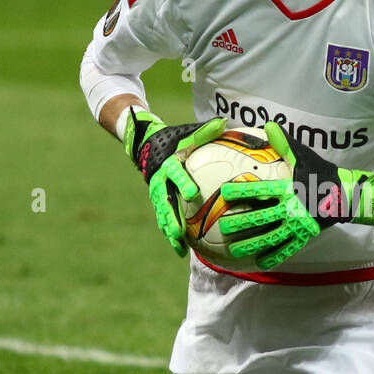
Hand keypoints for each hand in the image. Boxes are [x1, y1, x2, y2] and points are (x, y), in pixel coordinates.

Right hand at [121, 108, 226, 255]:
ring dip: (169, 230)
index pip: (176, 174)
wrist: (149, 146)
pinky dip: (171, 236)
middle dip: (172, 216)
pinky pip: (164, 221)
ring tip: (177, 244)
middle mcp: (160, 181)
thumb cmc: (176, 141)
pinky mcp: (159, 203)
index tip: (192, 192)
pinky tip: (180, 251)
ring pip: (162, 214)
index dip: (183, 182)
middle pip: (165, 201)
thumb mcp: (188, 134)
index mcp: (169, 164)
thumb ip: (205, 131)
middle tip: (180, 230)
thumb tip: (224, 121)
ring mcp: (157, 194)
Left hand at [217, 121, 373, 269]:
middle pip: (261, 217)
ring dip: (251, 244)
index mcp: (287, 189)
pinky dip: (274, 256)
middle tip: (223, 228)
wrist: (345, 195)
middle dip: (240, 223)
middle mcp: (290, 208)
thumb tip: (268, 125)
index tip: (223, 193)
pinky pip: (287, 249)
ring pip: (270, 237)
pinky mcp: (304, 236)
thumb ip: (284, 144)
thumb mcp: (303, 157)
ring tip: (234, 250)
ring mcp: (297, 225)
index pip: (260, 190)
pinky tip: (260, 262)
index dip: (241, 191)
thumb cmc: (320, 174)